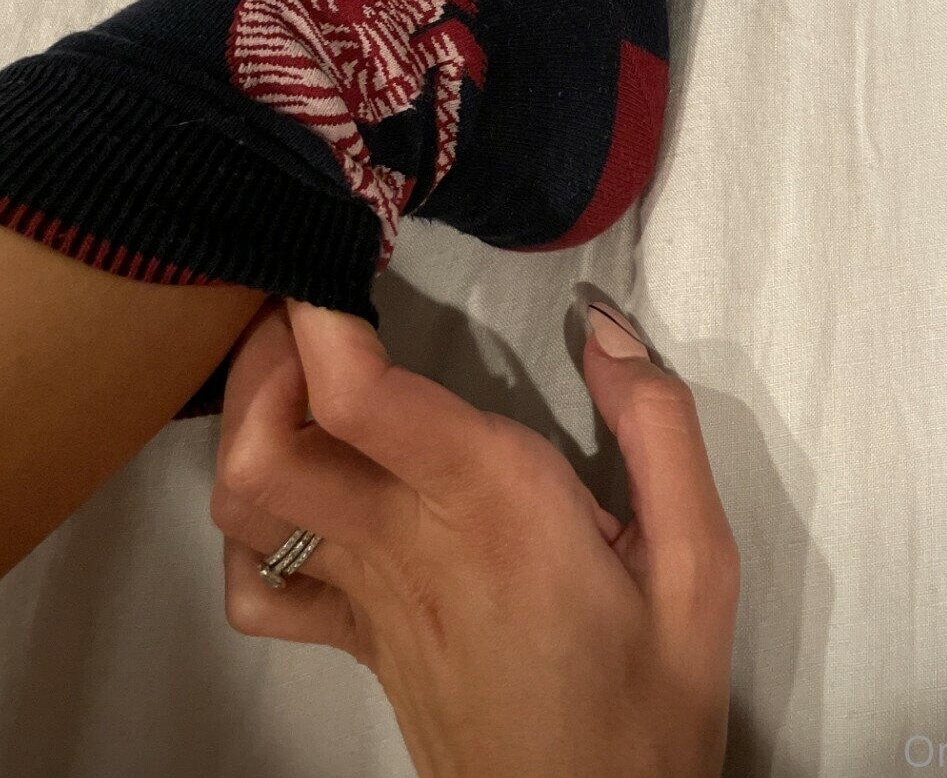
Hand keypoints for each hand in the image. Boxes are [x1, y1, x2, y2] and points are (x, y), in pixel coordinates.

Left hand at [210, 296, 738, 777]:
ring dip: (246, 417)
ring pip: (244, 504)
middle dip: (266, 347)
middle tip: (310, 292)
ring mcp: (366, 599)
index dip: (321, 312)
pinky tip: (295, 484)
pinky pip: (257, 588)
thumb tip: (603, 324)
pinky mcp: (354, 644)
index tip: (335, 243)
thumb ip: (659, 426)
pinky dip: (247, 525)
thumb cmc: (650, 703)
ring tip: (295, 362)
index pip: (361, 397)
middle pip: (268, 439)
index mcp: (492, 504)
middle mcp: (408, 541)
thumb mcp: (702, 561)